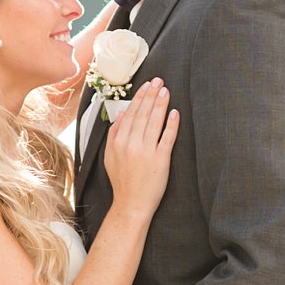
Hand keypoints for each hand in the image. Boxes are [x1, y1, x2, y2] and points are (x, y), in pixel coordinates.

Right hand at [103, 78, 176, 219]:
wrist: (131, 204)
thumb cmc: (122, 181)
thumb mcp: (110, 156)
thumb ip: (115, 134)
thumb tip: (122, 114)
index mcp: (118, 142)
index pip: (131, 114)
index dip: (140, 97)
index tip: (147, 85)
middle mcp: (131, 144)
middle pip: (143, 114)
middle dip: (151, 95)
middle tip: (159, 81)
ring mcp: (146, 152)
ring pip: (154, 122)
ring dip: (161, 104)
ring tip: (166, 91)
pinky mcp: (160, 160)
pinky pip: (167, 138)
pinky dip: (171, 124)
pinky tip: (175, 113)